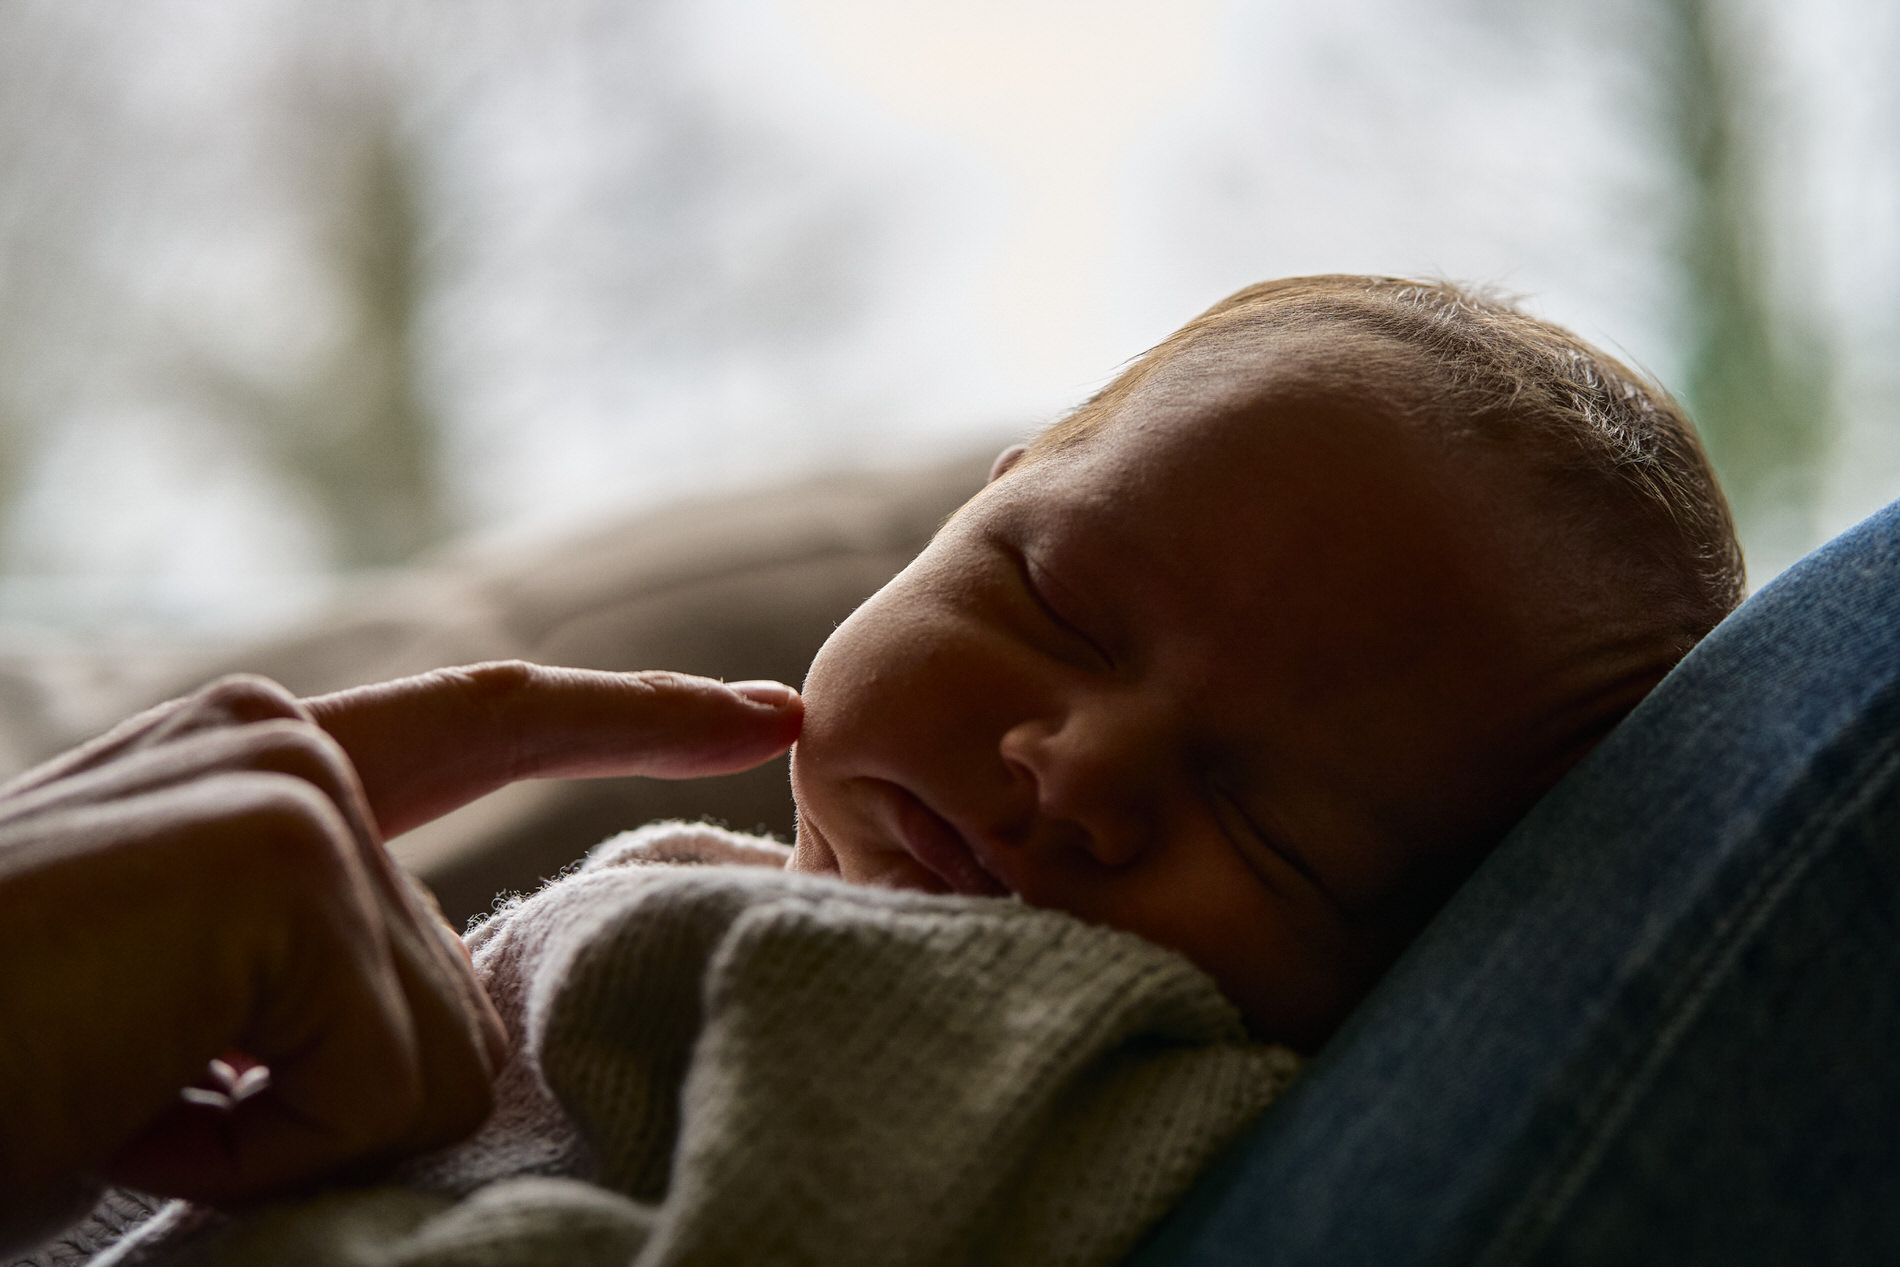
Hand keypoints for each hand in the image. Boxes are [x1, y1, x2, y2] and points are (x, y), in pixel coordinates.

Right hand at [0, 661, 799, 1236]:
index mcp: (255, 768)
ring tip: (119, 1097)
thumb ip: (319, 964)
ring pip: (429, 1051)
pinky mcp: (280, 854)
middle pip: (457, 989)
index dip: (638, 723)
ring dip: (280, 1135)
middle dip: (331, 1102)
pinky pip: (380, 1082)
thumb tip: (460, 1021)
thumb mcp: (178, 1007)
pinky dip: (264, 1153)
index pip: (491, 723)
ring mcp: (286, 785)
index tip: (766, 717)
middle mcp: (281, 743)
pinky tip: (132, 1110)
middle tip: (143, 1099)